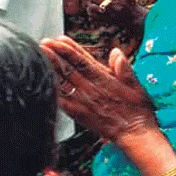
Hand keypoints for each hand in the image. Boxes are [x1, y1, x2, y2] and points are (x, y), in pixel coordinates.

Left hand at [41, 36, 158, 140]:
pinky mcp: (77, 114)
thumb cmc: (137, 110)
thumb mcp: (136, 87)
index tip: (58, 39)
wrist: (134, 135)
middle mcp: (90, 90)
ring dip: (50, 68)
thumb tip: (116, 52)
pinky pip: (61, 100)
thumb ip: (125, 69)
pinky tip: (43, 80)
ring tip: (39, 56)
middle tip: (42, 42)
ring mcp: (82, 102)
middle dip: (54, 55)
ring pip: (62, 82)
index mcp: (103, 80)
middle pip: (68, 69)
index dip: (69, 50)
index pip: (83, 61)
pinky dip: (52, 89)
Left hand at [81, 0, 144, 31]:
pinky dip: (90, 11)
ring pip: (91, 8)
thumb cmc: (130, 1)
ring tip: (90, 0)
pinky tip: (92, 7)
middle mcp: (111, 6)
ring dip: (89, 3)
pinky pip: (92, 16)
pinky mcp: (104, 20)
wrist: (132, 18)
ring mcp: (107, 14)